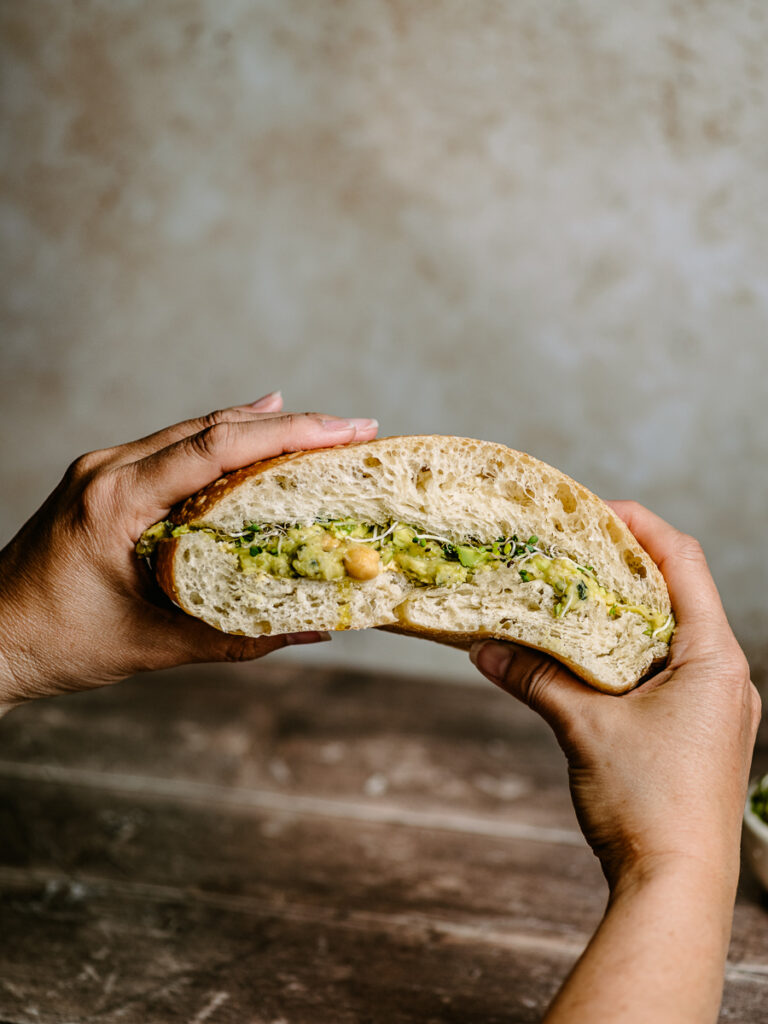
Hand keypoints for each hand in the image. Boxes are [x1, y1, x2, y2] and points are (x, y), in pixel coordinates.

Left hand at [0, 392, 378, 708]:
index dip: (290, 436)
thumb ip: (236, 637)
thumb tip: (313, 629)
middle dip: (291, 426)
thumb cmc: (56, 645)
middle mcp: (108, 470)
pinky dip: (223, 442)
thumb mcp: (153, 647)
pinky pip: (174, 448)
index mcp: (116, 501)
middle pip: (213, 428)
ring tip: (322, 429)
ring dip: (260, 429)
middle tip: (353, 430)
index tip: (346, 432)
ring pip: (195, 432)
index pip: (216, 449)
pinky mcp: (104, 480)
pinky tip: (256, 429)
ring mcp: (103, 469)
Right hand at [470, 500, 759, 890]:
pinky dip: (626, 653)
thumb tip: (482, 646)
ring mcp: (716, 706)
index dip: (638, 526)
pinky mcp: (700, 732)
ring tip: (571, 598)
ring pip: (671, 634)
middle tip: (568, 551)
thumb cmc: (647, 806)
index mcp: (714, 658)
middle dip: (622, 567)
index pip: (682, 562)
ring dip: (622, 612)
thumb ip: (535, 677)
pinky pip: (666, 670)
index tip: (589, 511)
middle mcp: (726, 675)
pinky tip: (585, 658)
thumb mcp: (583, 729)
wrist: (677, 889)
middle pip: (678, 593)